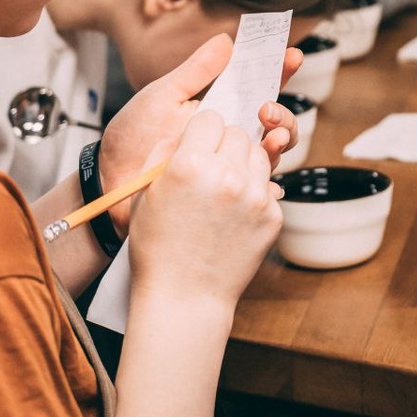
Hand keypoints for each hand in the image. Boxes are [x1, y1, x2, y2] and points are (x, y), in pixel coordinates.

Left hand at [99, 35, 302, 232]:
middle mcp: (229, 134)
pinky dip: (269, 182)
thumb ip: (195, 72)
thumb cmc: (132, 137)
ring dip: (282, 139)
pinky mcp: (224, 190)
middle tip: (267, 108)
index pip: (257, 84)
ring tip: (271, 136)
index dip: (279, 69)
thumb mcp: (162, 97)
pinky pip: (257, 187)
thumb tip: (226, 40)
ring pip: (273, 150)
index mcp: (219, 106)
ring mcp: (228, 163)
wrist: (110, 183)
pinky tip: (268, 178)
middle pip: (275, 120)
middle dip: (283, 111)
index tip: (291, 55)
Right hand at [127, 109, 282, 307]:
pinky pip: (267, 186)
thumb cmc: (157, 248)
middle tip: (210, 167)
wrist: (184, 298)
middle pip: (237, 133)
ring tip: (223, 188)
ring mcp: (254, 195)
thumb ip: (164, 151)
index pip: (211, 118)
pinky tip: (233, 213)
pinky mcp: (273, 215)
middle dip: (223, 145)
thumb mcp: (144, 192)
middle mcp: (226, 175)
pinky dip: (253, 193)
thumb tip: (187, 130)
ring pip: (258, 154)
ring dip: (242, 164)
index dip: (201, 131)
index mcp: (190, 164)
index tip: (198, 145)